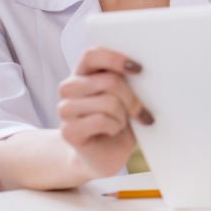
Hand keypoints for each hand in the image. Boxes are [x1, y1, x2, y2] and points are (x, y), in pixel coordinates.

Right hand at [57, 47, 151, 178]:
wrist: (105, 156)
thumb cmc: (119, 121)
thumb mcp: (127, 97)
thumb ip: (128, 81)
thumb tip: (145, 73)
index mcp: (84, 73)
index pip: (92, 55)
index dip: (116, 59)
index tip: (139, 69)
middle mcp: (70, 87)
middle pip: (109, 81)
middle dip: (132, 99)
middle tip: (139, 113)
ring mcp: (65, 109)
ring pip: (108, 102)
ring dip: (122, 116)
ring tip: (119, 122)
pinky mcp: (68, 131)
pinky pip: (101, 120)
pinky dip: (115, 127)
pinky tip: (111, 131)